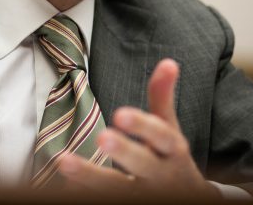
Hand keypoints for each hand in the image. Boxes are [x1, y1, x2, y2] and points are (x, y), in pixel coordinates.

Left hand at [58, 59, 219, 196]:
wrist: (188, 200)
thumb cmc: (170, 158)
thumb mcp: (170, 129)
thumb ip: (163, 98)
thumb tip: (168, 62)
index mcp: (173, 151)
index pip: (162, 136)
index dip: (143, 126)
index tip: (120, 114)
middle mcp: (161, 176)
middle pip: (144, 164)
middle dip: (125, 152)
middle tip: (103, 137)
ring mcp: (145, 195)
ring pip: (119, 188)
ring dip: (90, 176)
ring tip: (64, 162)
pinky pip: (107, 201)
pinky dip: (85, 193)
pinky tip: (64, 185)